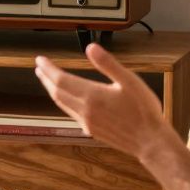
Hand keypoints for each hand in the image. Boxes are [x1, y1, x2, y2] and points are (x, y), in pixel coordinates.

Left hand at [34, 44, 179, 160]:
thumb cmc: (144, 110)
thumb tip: (90, 47)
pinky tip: (67, 100)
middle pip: (57, 92)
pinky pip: (71, 113)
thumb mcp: (130, 81)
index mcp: (92, 95)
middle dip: (46, 79)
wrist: (150, 142)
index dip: (48, 69)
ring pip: (62, 104)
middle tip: (39, 68)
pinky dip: (64, 102)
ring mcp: (87, 122)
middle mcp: (85, 110)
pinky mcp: (92, 130)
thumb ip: (108, 64)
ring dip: (52, 91)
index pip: (61, 80)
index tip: (39, 60)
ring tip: (48, 81)